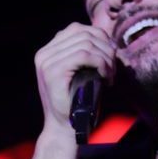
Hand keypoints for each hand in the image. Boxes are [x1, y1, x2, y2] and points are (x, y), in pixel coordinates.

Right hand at [34, 22, 117, 136]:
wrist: (64, 129)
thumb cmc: (76, 104)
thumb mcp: (81, 75)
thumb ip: (85, 56)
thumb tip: (108, 41)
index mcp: (48, 52)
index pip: (77, 29)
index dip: (99, 37)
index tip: (110, 57)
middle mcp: (44, 54)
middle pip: (84, 34)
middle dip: (105, 49)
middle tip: (113, 69)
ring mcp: (47, 62)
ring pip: (86, 44)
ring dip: (106, 58)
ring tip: (110, 75)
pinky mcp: (54, 72)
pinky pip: (84, 55)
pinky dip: (101, 63)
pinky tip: (106, 77)